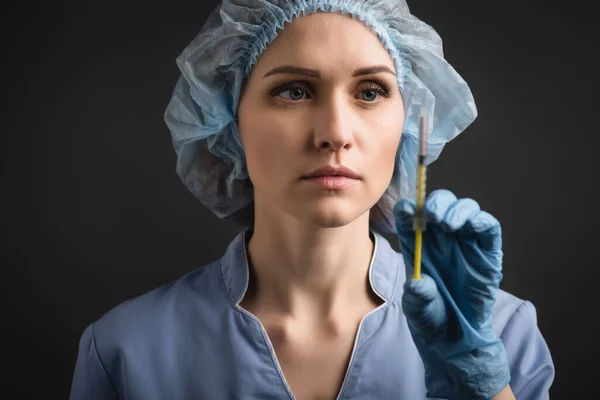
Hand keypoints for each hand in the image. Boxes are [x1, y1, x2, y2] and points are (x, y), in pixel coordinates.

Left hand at [394, 189, 509, 399]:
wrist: (455, 336)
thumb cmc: (431, 316)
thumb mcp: (416, 308)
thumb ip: (417, 296)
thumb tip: (418, 283)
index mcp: (417, 244)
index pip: (410, 216)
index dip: (407, 208)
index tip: (405, 210)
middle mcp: (440, 238)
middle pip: (440, 205)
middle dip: (435, 203)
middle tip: (431, 215)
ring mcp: (464, 242)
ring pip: (464, 209)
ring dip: (457, 209)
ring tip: (448, 223)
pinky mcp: (487, 251)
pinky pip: (488, 228)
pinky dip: (482, 220)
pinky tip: (473, 225)